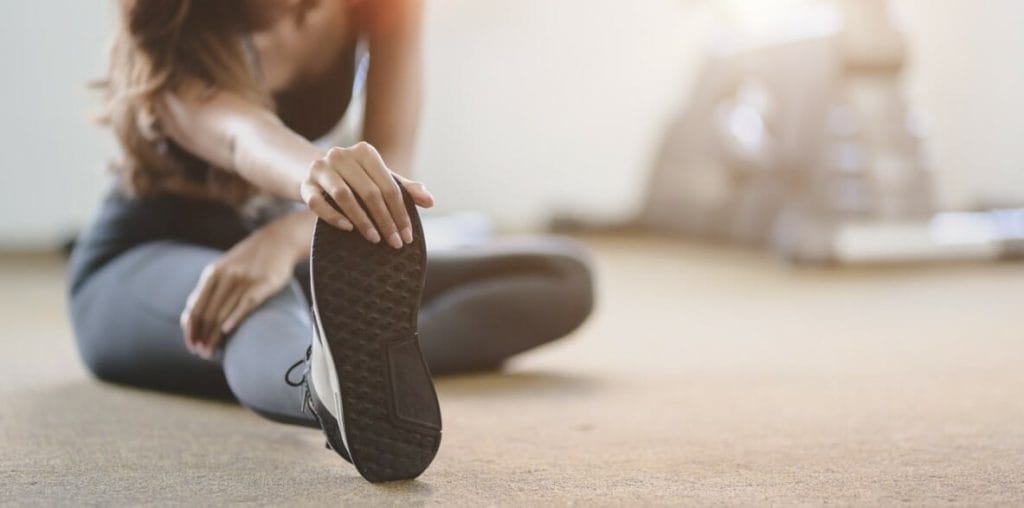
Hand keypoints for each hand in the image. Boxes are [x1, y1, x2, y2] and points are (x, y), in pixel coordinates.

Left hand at [179, 213, 309, 358]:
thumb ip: (206, 291)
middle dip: (202, 337)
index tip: (191, 346)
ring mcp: (244, 280)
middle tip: (202, 354)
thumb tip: (187, 318)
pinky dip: (235, 317)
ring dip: (215, 336)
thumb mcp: (223, 270)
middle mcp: (226, 277)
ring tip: (211, 352)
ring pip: (223, 313)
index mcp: (212, 274)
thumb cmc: (250, 260)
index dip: (191, 330)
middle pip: (208, 313)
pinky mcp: (263, 284)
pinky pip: (246, 303)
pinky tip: (227, 331)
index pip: (195, 308)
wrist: (279, 240)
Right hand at [298, 141, 433, 248]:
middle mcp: (341, 155)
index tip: (408, 235)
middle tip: (395, 243)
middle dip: (385, 220)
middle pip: (369, 192)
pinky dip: (334, 217)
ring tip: (375, 239)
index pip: (389, 186)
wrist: (317, 174)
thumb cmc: (356, 179)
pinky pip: (318, 203)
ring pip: (344, 196)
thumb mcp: (380, 179)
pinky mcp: (305, 185)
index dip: (401, 212)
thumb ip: (406, 188)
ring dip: (362, 220)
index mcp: (365, 152)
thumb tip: (431, 201)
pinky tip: (348, 229)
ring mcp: (321, 169)